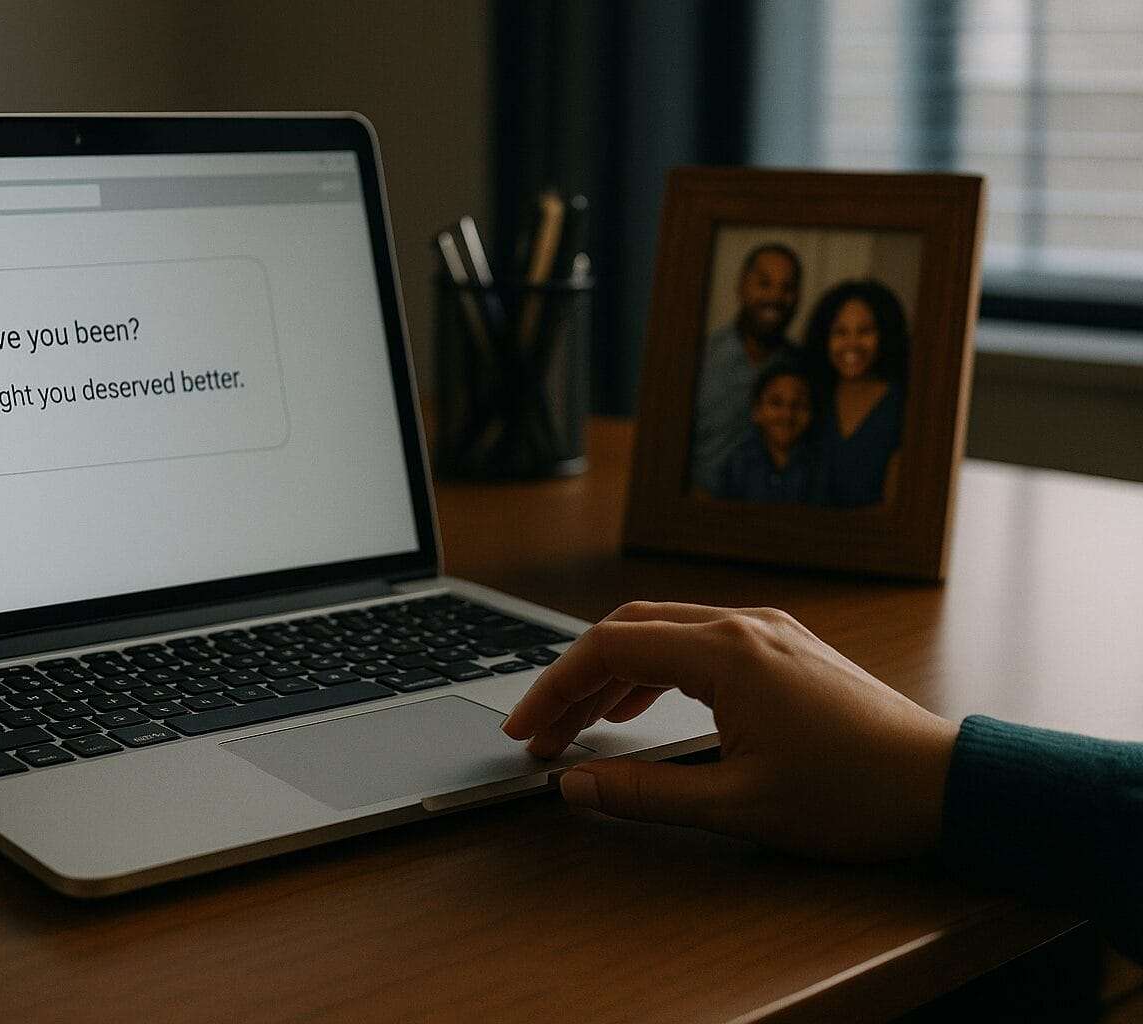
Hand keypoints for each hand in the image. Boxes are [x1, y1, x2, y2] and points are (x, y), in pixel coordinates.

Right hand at [501, 603, 958, 861]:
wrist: (944, 784)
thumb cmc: (854, 795)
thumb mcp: (738, 806)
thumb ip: (645, 792)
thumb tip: (577, 784)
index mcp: (726, 653)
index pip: (609, 648)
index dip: (554, 687)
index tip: (526, 729)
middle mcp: (742, 626)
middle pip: (628, 631)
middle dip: (575, 680)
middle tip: (543, 733)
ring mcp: (767, 631)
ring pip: (662, 633)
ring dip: (614, 674)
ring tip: (582, 725)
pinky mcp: (784, 646)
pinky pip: (698, 641)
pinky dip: (655, 670)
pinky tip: (642, 707)